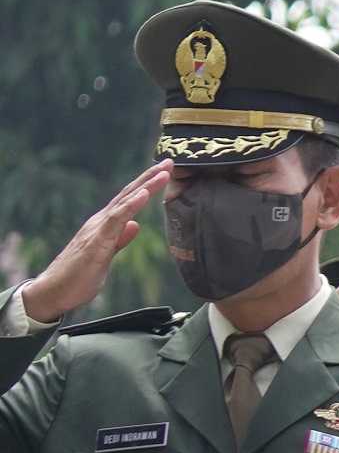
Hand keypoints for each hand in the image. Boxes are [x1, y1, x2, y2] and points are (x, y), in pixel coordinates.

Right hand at [16, 162, 170, 323]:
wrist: (54, 291)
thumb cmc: (79, 276)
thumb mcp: (107, 255)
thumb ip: (120, 239)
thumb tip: (135, 225)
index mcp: (105, 225)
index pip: (128, 200)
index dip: (147, 185)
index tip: (165, 172)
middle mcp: (100, 222)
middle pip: (128, 195)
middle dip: (149, 177)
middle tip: (170, 161)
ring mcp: (97, 230)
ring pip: (124, 202)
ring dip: (145, 186)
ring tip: (163, 172)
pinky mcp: (96, 241)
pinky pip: (115, 219)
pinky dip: (130, 205)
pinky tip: (143, 194)